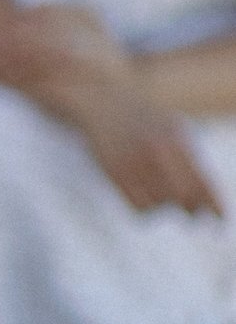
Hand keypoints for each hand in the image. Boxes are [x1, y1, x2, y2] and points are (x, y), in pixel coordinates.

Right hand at [62, 71, 225, 216]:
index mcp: (177, 140)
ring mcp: (134, 163)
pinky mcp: (114, 173)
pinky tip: (145, 195)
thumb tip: (205, 203)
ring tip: (159, 188)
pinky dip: (146, 208)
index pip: (201, 181)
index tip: (220, 219)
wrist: (103, 104)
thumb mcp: (172, 131)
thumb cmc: (145, 121)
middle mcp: (156, 152)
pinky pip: (139, 208)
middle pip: (183, 198)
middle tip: (193, 213)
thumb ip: (190, 161)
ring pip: (161, 205)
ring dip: (164, 204)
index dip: (214, 204)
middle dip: (192, 209)